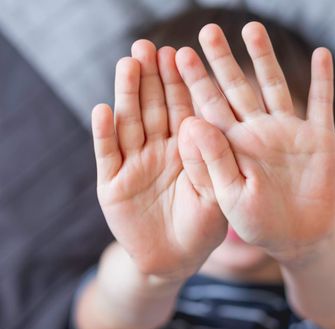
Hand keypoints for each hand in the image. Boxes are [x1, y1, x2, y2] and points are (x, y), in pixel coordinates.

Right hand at [91, 40, 225, 278]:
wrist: (174, 261)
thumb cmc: (203, 229)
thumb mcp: (217, 195)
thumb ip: (210, 161)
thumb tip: (197, 121)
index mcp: (187, 149)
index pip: (183, 109)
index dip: (179, 83)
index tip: (178, 53)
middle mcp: (160, 150)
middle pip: (154, 108)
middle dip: (151, 78)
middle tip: (147, 46)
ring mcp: (134, 164)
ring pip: (129, 123)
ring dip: (127, 95)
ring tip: (127, 65)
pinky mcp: (111, 183)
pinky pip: (106, 155)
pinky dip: (103, 134)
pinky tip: (102, 110)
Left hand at [175, 23, 334, 260]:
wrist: (297, 237)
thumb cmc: (258, 223)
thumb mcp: (231, 197)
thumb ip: (213, 162)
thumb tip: (191, 122)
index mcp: (234, 146)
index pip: (210, 108)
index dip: (196, 82)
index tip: (177, 55)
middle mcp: (258, 132)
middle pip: (237, 89)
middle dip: (223, 61)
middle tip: (207, 30)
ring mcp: (289, 132)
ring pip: (275, 87)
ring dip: (265, 58)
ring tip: (252, 28)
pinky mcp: (319, 138)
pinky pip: (322, 104)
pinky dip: (323, 80)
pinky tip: (321, 54)